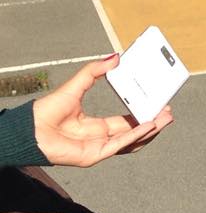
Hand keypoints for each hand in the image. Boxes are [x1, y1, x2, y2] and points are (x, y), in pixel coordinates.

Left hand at [32, 55, 172, 167]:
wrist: (30, 129)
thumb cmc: (47, 110)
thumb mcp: (76, 84)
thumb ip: (95, 71)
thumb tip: (114, 57)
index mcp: (94, 126)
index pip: (125, 122)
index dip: (142, 114)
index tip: (156, 104)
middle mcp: (99, 139)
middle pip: (133, 132)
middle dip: (153, 122)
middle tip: (169, 111)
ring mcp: (98, 149)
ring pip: (132, 141)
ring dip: (151, 129)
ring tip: (166, 118)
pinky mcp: (95, 156)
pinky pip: (121, 145)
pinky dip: (137, 134)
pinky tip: (149, 124)